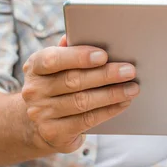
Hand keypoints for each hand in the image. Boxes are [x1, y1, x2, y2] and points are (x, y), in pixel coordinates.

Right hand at [21, 35, 138, 152]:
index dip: (78, 57)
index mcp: (34, 67)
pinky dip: (108, 111)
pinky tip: (123, 103)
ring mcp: (41, 114)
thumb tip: (81, 34)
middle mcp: (34, 91)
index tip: (103, 55)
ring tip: (133, 88)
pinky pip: (86, 120)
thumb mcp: (56, 66)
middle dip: (106, 75)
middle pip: (73, 81)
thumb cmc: (56, 84)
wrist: (36, 122)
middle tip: (130, 71)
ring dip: (112, 94)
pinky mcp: (54, 133)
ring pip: (83, 102)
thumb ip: (68, 50)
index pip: (52, 59)